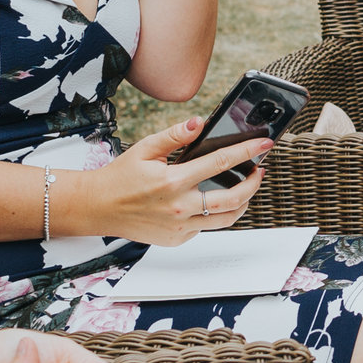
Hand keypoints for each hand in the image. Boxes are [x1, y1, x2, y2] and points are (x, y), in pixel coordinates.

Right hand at [71, 115, 266, 246]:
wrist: (98, 208)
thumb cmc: (120, 177)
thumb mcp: (145, 149)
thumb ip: (174, 136)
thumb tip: (199, 123)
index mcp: (173, 181)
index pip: (221, 163)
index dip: (247, 152)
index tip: (264, 145)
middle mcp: (179, 207)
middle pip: (233, 198)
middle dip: (253, 183)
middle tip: (259, 171)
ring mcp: (179, 227)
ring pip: (226, 219)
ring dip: (243, 203)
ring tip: (245, 188)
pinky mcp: (177, 239)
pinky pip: (205, 227)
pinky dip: (213, 214)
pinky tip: (210, 201)